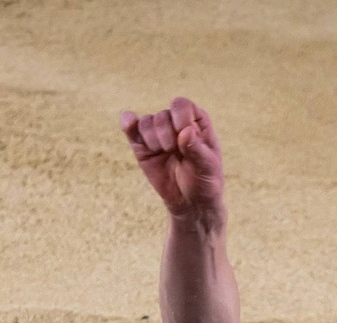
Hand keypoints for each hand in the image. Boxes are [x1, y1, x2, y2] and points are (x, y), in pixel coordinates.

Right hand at [120, 97, 223, 219]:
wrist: (190, 202)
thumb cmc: (204, 181)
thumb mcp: (207, 167)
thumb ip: (197, 149)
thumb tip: (185, 131)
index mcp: (196, 121)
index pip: (181, 106)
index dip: (179, 119)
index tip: (183, 138)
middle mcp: (176, 122)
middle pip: (162, 116)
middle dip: (165, 135)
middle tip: (173, 152)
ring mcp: (158, 133)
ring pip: (146, 122)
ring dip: (152, 139)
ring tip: (162, 153)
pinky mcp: (142, 146)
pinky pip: (131, 128)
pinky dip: (128, 124)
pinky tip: (129, 124)